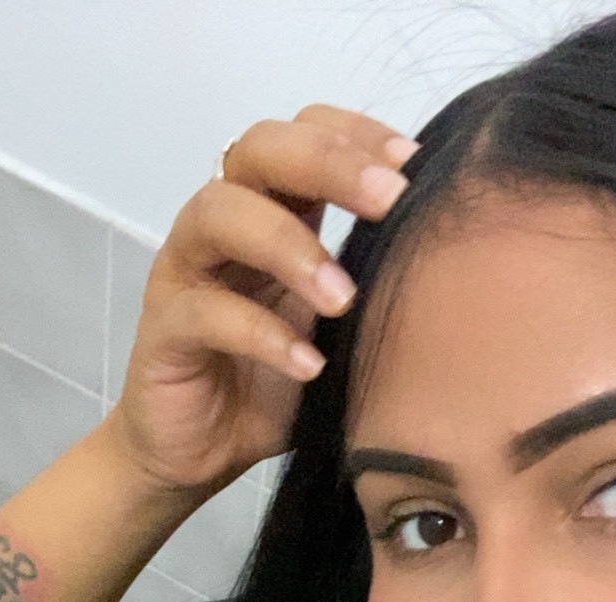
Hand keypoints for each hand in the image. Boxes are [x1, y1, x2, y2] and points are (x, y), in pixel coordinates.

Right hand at [104, 104, 418, 495]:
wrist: (202, 455)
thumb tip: (453, 258)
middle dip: (327, 164)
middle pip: (258, 150)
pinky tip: (308, 365)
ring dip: (289, 246)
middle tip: (387, 200)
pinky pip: (203, 313)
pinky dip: (261, 335)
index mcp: (271, 213)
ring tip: (341, 297)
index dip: (355, 134)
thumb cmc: (273, 387)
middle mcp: (221, 227)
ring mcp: (185, 273)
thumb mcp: (338, 330)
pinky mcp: (162, 331)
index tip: (414, 165)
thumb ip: (372, 285)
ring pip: (218, 214)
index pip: (303, 132)